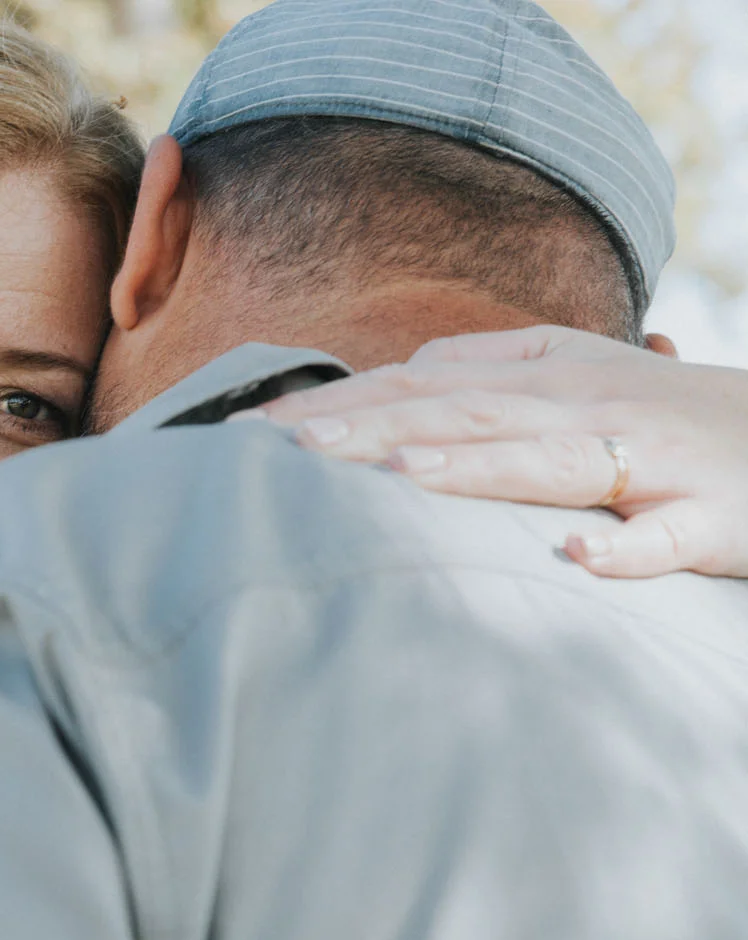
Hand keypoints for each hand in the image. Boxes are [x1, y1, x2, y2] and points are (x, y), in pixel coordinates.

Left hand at [245, 326, 747, 578]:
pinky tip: (576, 555)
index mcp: (550, 374)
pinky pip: (669, 535)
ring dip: (476, 467)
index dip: (344, 402)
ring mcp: (653, 458)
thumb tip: (410, 372)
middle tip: (285, 445)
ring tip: (399, 474)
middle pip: (467, 414)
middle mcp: (589, 405)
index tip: (257, 426)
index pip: (426, 385)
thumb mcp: (583, 370)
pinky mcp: (716, 514)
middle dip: (374, 427)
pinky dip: (627, 547)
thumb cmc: (675, 413)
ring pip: (554, 460)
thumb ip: (495, 364)